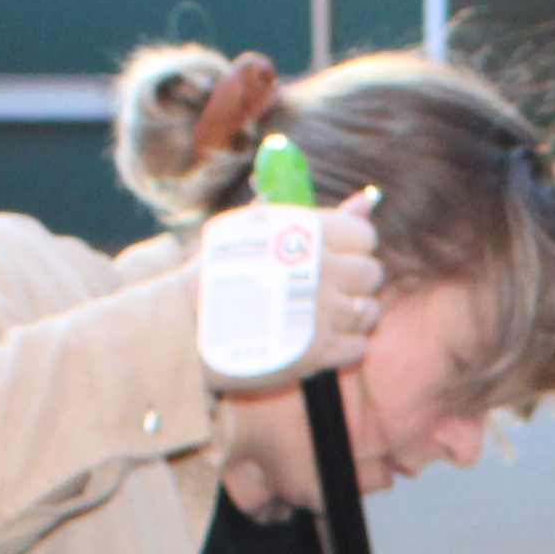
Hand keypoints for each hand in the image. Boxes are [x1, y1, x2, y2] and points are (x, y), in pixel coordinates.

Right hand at [202, 190, 388, 396]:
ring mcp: (323, 312)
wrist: (183, 327)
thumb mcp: (261, 228)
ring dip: (349, 314)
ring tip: (316, 316)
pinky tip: (315, 340)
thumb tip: (368, 201)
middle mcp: (321, 270)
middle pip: (371, 273)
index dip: (351, 248)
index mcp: (307, 232)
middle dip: (352, 281)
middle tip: (320, 291)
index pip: (364, 236)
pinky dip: (343, 346)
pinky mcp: (319, 352)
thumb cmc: (217, 273)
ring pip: (369, 311)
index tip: (330, 260)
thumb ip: (321, 217)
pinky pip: (359, 346)